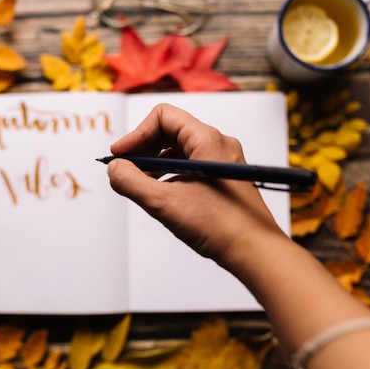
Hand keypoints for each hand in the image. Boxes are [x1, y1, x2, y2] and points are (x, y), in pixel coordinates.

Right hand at [106, 103, 286, 269]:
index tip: (120, 156)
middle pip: (170, 132)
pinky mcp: (224, 178)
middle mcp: (218, 145)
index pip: (163, 117)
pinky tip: (163, 195)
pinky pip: (191, 166)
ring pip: (180, 151)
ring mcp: (223, 161)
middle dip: (144, 150)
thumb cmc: (220, 226)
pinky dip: (171, 175)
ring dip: (155, 165)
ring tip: (141, 186)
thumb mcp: (164, 203)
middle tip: (126, 171)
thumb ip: (131, 182)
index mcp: (207, 140)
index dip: (136, 134)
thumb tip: (115, 169)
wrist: (255, 251)